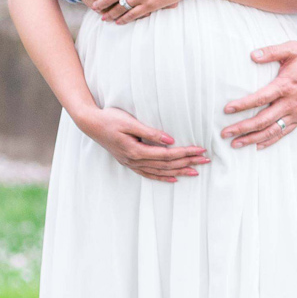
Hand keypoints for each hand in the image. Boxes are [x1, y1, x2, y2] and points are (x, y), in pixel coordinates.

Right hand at [75, 103, 208, 182]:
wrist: (90, 123)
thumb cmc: (109, 119)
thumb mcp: (129, 122)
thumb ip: (150, 132)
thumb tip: (170, 140)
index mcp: (135, 150)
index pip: (167, 155)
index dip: (185, 153)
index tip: (200, 149)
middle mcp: (134, 160)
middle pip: (166, 165)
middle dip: (188, 162)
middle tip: (206, 160)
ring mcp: (131, 163)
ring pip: (159, 171)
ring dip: (179, 171)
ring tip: (195, 171)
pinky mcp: (129, 162)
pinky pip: (148, 174)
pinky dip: (162, 177)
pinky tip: (173, 178)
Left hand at [222, 38, 296, 150]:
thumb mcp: (292, 49)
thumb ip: (272, 51)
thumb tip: (253, 55)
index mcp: (285, 86)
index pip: (260, 98)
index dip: (243, 105)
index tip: (228, 109)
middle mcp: (290, 103)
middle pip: (263, 120)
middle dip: (243, 128)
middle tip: (225, 133)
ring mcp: (295, 113)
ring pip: (272, 130)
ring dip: (253, 139)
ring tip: (236, 144)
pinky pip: (284, 133)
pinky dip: (270, 141)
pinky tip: (257, 145)